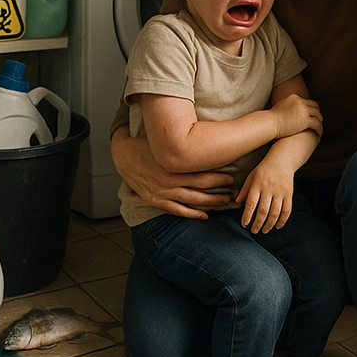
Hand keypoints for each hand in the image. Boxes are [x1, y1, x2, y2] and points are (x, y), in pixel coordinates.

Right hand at [110, 128, 232, 219]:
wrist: (124, 155)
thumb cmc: (148, 146)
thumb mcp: (166, 144)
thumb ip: (185, 147)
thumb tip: (207, 141)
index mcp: (173, 166)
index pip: (202, 174)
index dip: (218, 177)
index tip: (232, 177)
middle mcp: (168, 181)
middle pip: (200, 188)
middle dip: (218, 190)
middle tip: (232, 189)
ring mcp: (162, 193)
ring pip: (192, 201)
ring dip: (210, 202)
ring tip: (224, 201)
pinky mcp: (155, 200)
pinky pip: (177, 210)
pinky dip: (192, 214)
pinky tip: (205, 215)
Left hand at [237, 147, 297, 232]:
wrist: (283, 159)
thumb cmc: (264, 169)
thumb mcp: (251, 176)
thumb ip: (245, 189)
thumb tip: (237, 202)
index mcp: (258, 184)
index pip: (251, 203)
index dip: (247, 215)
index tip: (244, 224)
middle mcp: (269, 189)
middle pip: (263, 211)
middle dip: (258, 223)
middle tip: (254, 231)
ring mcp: (280, 192)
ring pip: (275, 213)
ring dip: (269, 224)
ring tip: (264, 230)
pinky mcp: (289, 194)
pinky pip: (287, 210)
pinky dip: (283, 220)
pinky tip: (278, 226)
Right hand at [269, 93, 321, 138]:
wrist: (269, 124)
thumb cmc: (271, 119)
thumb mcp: (281, 106)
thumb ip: (288, 105)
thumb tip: (289, 108)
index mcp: (295, 98)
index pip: (308, 101)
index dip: (312, 108)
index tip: (313, 114)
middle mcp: (300, 102)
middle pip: (315, 107)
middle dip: (317, 114)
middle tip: (318, 121)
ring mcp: (304, 111)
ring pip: (318, 116)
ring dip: (319, 122)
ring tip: (319, 128)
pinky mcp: (306, 120)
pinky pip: (317, 124)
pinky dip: (319, 129)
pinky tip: (319, 134)